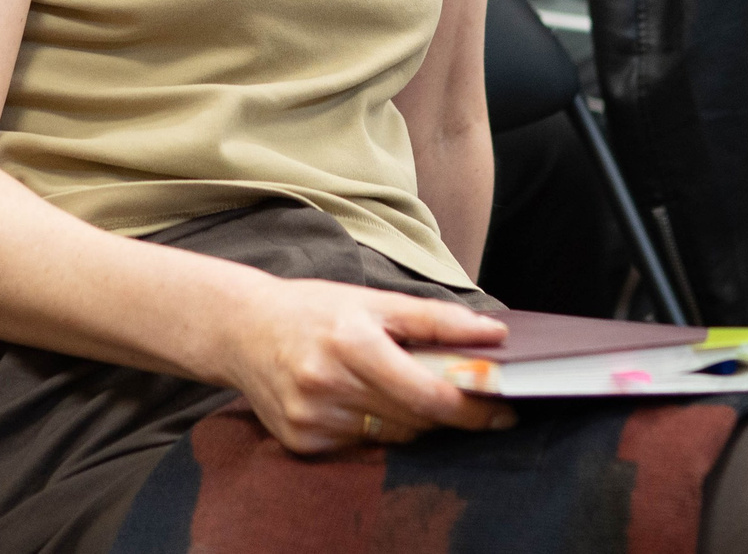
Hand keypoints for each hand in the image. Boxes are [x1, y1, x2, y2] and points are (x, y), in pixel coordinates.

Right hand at [214, 276, 516, 453]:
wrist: (243, 330)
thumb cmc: (315, 310)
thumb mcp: (375, 301)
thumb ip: (436, 321)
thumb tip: (493, 335)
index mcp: (352, 343)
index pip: (428, 394)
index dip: (473, 408)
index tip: (505, 409)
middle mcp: (328, 385)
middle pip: (416, 420)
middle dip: (451, 412)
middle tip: (473, 398)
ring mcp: (312, 420)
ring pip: (393, 437)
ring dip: (413, 420)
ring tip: (401, 387)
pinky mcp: (301, 442)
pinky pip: (363, 446)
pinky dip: (377, 428)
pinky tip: (360, 401)